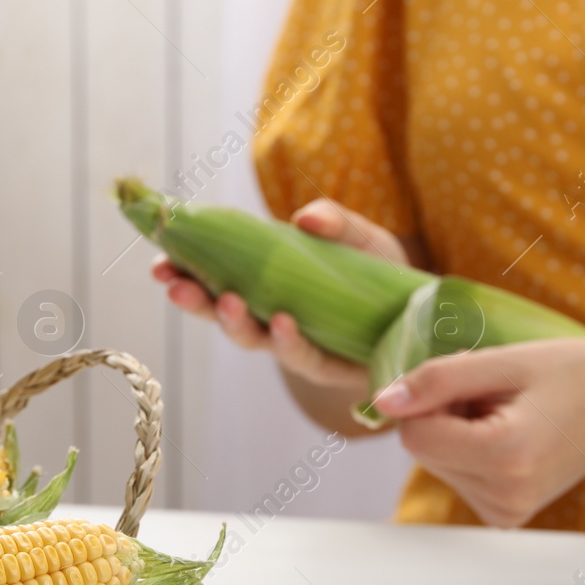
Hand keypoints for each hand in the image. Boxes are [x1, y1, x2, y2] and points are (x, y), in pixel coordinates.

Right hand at [150, 198, 409, 396]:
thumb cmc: (384, 279)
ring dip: (234, 323)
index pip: (216, 277)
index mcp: (269, 282)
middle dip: (195, 300)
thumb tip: (304, 217)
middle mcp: (273, 316)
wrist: (425, 324)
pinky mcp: (328, 367)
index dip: (185, 272)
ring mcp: (297, 345)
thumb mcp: (365, 238)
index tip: (159, 261)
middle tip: (174, 285)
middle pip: (222, 313)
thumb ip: (337, 223)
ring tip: (227, 300)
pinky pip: (303, 358)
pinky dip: (290, 341)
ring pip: (254, 340)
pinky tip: (283, 322)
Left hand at [371, 339, 584, 527]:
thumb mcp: (501, 361)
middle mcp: (505, 496)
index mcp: (506, 456)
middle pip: (423, 451)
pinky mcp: (506, 518)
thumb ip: (436, 381)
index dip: (429, 399)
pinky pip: (457, 478)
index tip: (472, 382)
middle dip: (445, 417)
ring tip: (508, 416)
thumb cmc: (568, 373)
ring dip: (458, 434)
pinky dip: (471, 453)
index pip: (414, 435)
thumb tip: (381, 403)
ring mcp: (507, 513)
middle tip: (497, 398)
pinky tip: (510, 438)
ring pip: (436, 464)